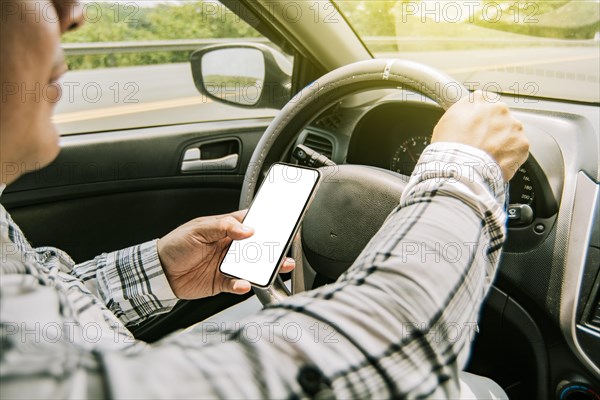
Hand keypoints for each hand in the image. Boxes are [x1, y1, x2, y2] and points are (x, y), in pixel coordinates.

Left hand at [157, 210, 295, 298]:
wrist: (158, 272)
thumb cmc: (175, 245)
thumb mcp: (198, 229)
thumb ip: (223, 227)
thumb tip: (247, 229)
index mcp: (225, 229)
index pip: (250, 223)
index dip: (265, 223)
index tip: (280, 224)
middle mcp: (230, 246)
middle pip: (257, 246)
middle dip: (273, 248)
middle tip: (282, 250)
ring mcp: (227, 264)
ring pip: (253, 267)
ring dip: (265, 268)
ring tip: (274, 268)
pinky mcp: (222, 282)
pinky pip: (238, 284)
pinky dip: (242, 285)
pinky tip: (243, 284)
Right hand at [431, 90, 528, 180]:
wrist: (462, 169)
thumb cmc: (450, 147)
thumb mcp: (446, 120)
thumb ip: (462, 111)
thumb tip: (466, 114)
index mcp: (480, 100)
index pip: (485, 101)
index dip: (481, 117)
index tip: (478, 127)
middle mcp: (500, 109)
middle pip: (500, 117)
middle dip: (493, 129)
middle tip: (481, 144)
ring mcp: (513, 126)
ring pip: (511, 132)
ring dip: (503, 142)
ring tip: (488, 156)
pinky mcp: (522, 144)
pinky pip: (518, 149)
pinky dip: (510, 156)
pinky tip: (496, 162)